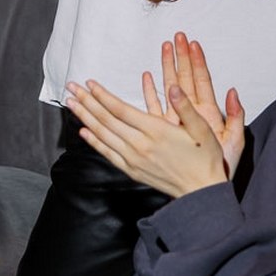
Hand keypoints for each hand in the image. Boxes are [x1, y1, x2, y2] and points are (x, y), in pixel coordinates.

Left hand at [65, 79, 229, 197]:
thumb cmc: (205, 159)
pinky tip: (83, 132)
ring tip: (71, 104)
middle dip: (87, 101)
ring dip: (85, 117)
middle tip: (71, 87)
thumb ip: (185, 106)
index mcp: (156, 131)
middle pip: (106, 119)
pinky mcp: (132, 171)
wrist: (201, 193)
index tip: (89, 83)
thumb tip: (174, 87)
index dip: (102, 95)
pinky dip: (93, 141)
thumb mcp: (202, 128)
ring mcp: (133, 159)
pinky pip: (107, 154)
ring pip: (103, 135)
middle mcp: (140, 145)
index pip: (121, 109)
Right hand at [144, 33, 245, 176]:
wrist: (207, 185)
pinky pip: (156, 106)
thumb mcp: (235, 141)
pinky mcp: (167, 129)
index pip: (202, 81)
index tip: (193, 43)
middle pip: (186, 79)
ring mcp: (178, 119)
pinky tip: (147, 77)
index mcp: (208, 113)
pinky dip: (152, 91)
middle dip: (181, 57)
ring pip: (171, 88)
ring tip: (164, 47)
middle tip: (177, 36)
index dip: (198, 62)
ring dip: (167, 67)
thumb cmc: (222, 165)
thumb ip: (236, 116)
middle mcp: (192, 113)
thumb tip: (233, 91)